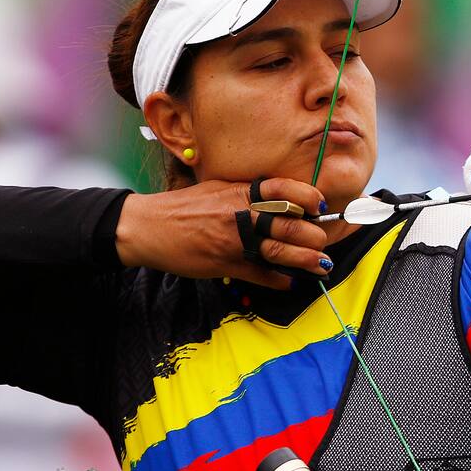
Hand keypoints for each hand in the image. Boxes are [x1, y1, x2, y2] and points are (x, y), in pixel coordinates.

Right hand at [114, 178, 329, 289]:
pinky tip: (290, 281)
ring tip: (321, 264)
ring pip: (280, 250)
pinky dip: (279, 279)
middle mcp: (241, 214)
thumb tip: (278, 199)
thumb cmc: (184, 207)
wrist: (149, 226)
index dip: (307, 198)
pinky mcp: (225, 264)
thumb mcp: (218, 189)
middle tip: (321, 241)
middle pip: (290, 224)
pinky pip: (260, 273)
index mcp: (240, 191)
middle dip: (313, 235)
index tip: (319, 206)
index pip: (284, 189)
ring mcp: (234, 240)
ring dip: (305, 259)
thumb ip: (247, 193)